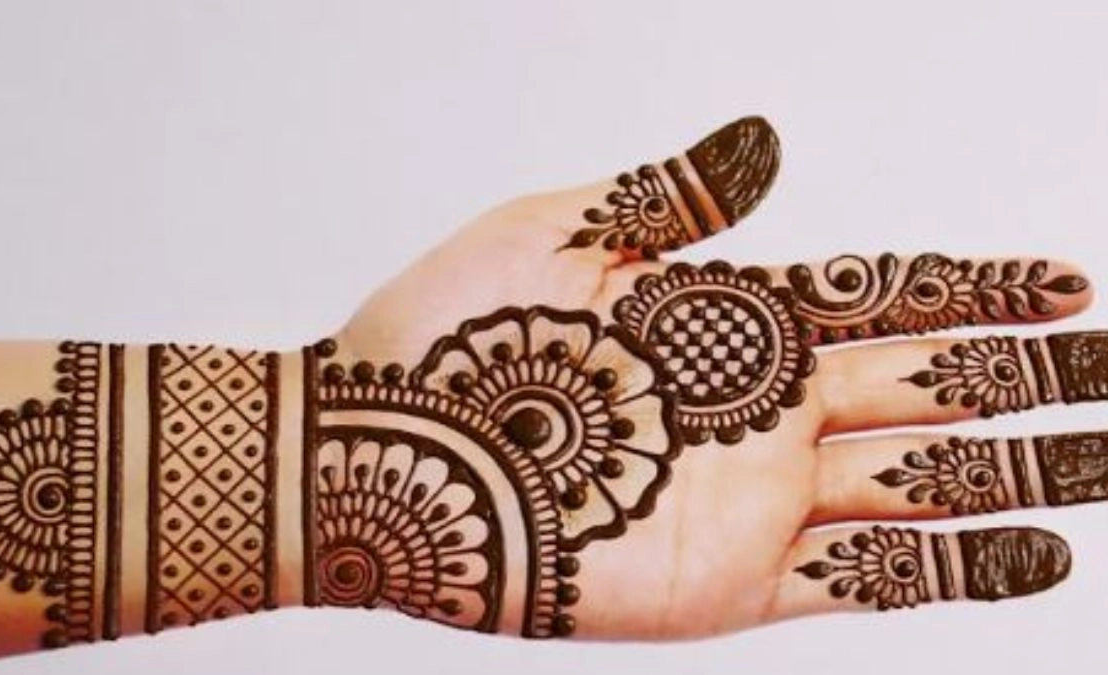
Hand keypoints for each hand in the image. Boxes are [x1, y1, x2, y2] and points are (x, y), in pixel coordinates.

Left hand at [308, 118, 1096, 638]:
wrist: (372, 456)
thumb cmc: (444, 332)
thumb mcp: (557, 235)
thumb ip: (668, 196)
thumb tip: (769, 139)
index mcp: (728, 318)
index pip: (886, 295)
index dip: (978, 288)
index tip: (1067, 282)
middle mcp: (760, 407)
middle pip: (930, 385)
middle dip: (1030, 378)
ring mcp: (756, 498)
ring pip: (924, 482)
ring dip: (1023, 469)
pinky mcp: (732, 582)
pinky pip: (872, 578)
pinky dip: (958, 568)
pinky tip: (1035, 551)